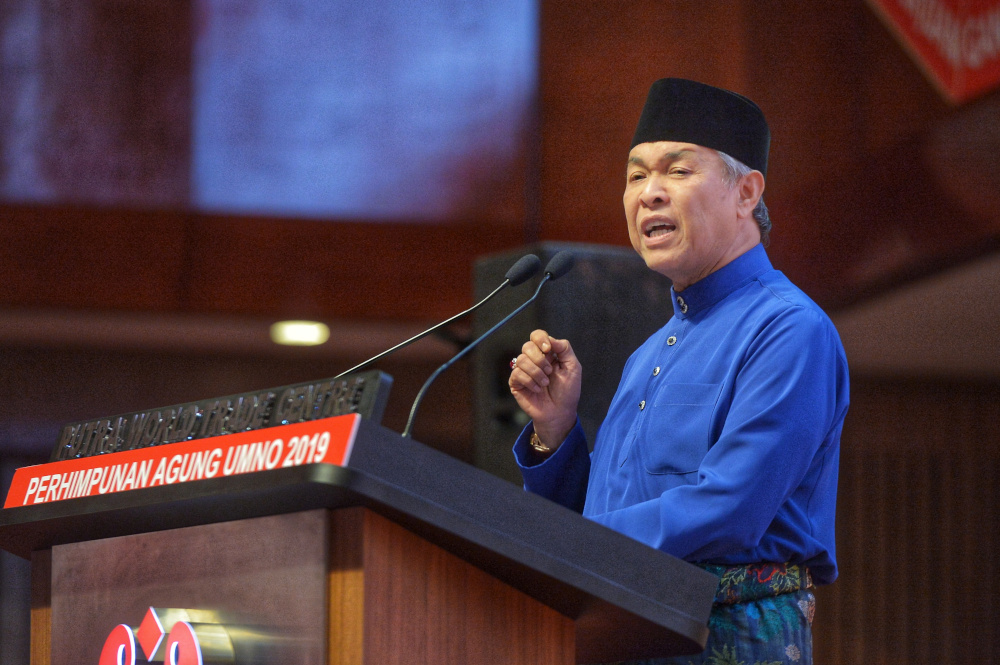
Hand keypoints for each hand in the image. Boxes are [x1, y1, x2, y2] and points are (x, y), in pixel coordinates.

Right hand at [508, 329, 581, 448]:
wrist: (560, 412)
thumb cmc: (567, 391)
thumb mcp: (573, 367)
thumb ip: (564, 349)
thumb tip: (550, 339)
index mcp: (546, 353)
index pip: (536, 335)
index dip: (540, 339)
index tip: (549, 350)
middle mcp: (533, 359)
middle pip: (527, 346)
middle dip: (540, 359)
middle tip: (549, 372)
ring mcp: (523, 371)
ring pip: (521, 360)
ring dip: (536, 373)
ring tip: (545, 384)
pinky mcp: (516, 382)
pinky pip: (517, 374)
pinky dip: (530, 382)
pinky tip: (537, 389)